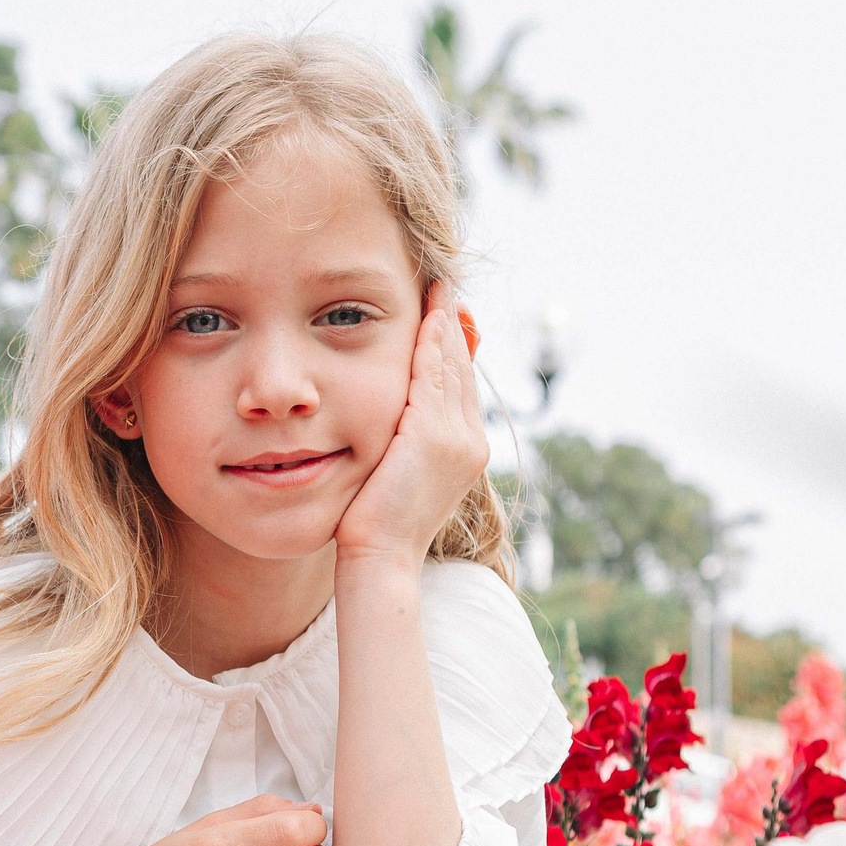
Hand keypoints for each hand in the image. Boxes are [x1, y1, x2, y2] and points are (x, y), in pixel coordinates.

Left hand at [335, 282, 487, 566]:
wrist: (379, 557)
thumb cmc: (375, 524)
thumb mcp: (395, 474)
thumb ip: (403, 441)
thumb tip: (393, 420)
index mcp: (465, 451)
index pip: (459, 386)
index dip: (451, 348)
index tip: (441, 315)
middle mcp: (470, 441)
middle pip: (462, 369)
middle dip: (452, 327)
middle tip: (442, 288)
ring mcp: (457, 439)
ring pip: (451, 367)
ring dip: (443, 325)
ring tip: (436, 290)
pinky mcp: (432, 437)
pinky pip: (433, 378)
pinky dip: (430, 345)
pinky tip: (425, 318)